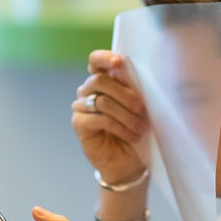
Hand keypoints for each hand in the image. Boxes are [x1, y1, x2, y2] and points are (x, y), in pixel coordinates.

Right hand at [71, 50, 149, 184]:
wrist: (129, 161)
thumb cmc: (136, 130)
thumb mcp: (139, 107)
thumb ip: (134, 89)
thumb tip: (141, 77)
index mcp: (104, 81)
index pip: (95, 61)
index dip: (104, 58)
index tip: (119, 62)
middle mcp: (89, 91)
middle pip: (99, 80)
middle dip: (125, 95)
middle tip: (141, 109)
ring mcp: (81, 107)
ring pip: (102, 101)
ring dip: (126, 115)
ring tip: (140, 128)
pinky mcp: (79, 123)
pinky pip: (100, 118)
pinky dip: (120, 127)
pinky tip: (131, 136)